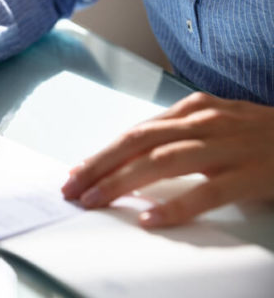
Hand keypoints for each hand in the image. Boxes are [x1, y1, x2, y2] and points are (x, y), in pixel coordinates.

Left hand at [61, 92, 273, 227]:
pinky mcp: (250, 173)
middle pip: (139, 143)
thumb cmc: (256, 133)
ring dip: (122, 183)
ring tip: (95, 201)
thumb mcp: (212, 123)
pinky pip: (207, 192)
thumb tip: (129, 154)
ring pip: (163, 162)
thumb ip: (174, 134)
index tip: (76, 172)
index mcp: (192, 110)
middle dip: (100, 166)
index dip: (102, 153)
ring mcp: (227, 146)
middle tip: (72, 189)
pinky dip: (176, 205)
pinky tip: (150, 218)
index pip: (135, 132)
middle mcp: (204, 122)